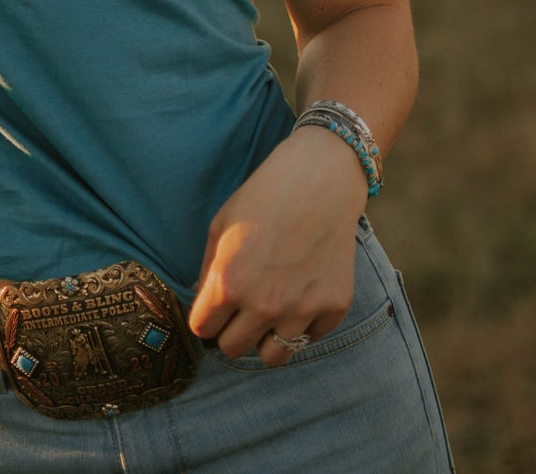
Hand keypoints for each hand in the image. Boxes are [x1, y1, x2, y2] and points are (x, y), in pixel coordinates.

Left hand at [187, 125, 366, 364]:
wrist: (321, 178)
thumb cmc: (264, 195)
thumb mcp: (221, 225)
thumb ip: (208, 272)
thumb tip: (201, 308)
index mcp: (229, 283)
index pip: (202, 330)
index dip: (206, 317)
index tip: (215, 305)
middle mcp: (264, 304)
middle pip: (234, 350)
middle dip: (232, 330)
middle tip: (243, 306)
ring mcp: (302, 310)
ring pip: (273, 356)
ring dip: (267, 336)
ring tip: (271, 307)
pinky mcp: (333, 308)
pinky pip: (310, 338)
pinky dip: (304, 322)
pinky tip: (303, 289)